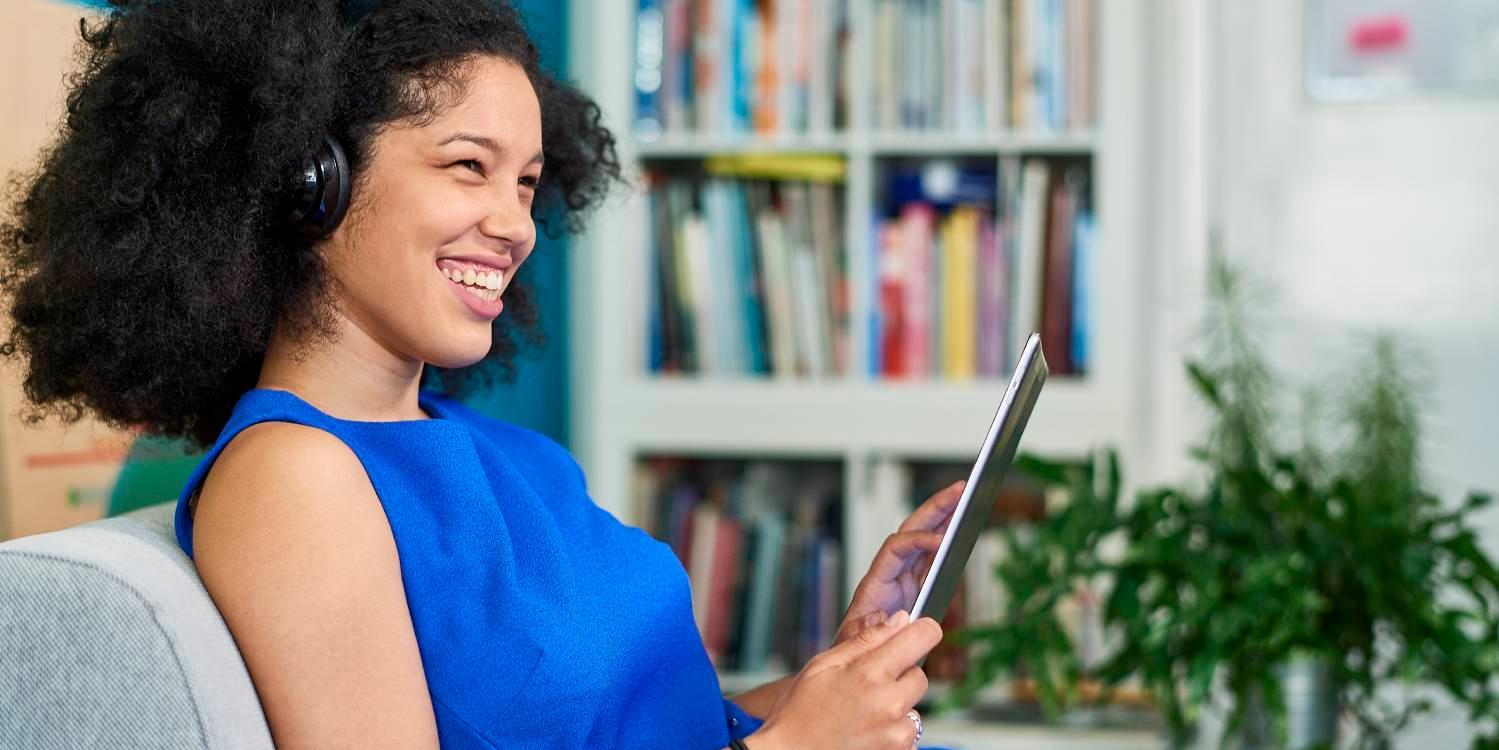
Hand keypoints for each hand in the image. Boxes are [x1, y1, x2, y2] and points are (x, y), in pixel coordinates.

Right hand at [745, 611, 941, 749]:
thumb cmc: (800, 712)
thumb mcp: (824, 664)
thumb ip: (866, 639)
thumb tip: (900, 620)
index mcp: (870, 673)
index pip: (923, 636)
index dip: (920, 631)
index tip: (914, 633)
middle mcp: (890, 703)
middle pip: (920, 675)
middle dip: (899, 676)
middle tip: (866, 685)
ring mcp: (897, 733)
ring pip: (913, 706)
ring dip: (896, 706)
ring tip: (862, 713)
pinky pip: (908, 733)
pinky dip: (893, 731)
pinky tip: (866, 731)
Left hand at [834, 481, 964, 645]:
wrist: (855, 658)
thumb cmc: (853, 646)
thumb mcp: (854, 640)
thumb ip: (866, 629)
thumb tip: (883, 617)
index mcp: (876, 581)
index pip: (897, 547)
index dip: (918, 541)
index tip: (940, 542)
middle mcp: (891, 571)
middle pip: (913, 529)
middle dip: (936, 507)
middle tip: (961, 488)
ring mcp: (905, 576)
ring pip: (926, 538)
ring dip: (946, 516)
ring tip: (968, 496)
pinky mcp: (918, 586)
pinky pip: (935, 557)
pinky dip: (950, 539)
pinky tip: (964, 527)